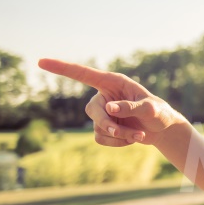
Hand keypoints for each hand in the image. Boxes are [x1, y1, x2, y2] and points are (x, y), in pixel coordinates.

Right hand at [38, 59, 186, 147]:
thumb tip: (110, 109)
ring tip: (139, 136)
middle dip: (108, 124)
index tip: (41, 62)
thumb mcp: (151, 109)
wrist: (162, 130)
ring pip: (99, 128)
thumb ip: (131, 107)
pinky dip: (117, 142)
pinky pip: (101, 138)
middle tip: (123, 133)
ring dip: (120, 135)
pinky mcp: (104, 127)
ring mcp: (103, 113)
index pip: (83, 74)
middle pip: (92, 110)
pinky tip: (132, 140)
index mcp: (113, 82)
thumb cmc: (160, 113)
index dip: (62, 68)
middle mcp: (105, 96)